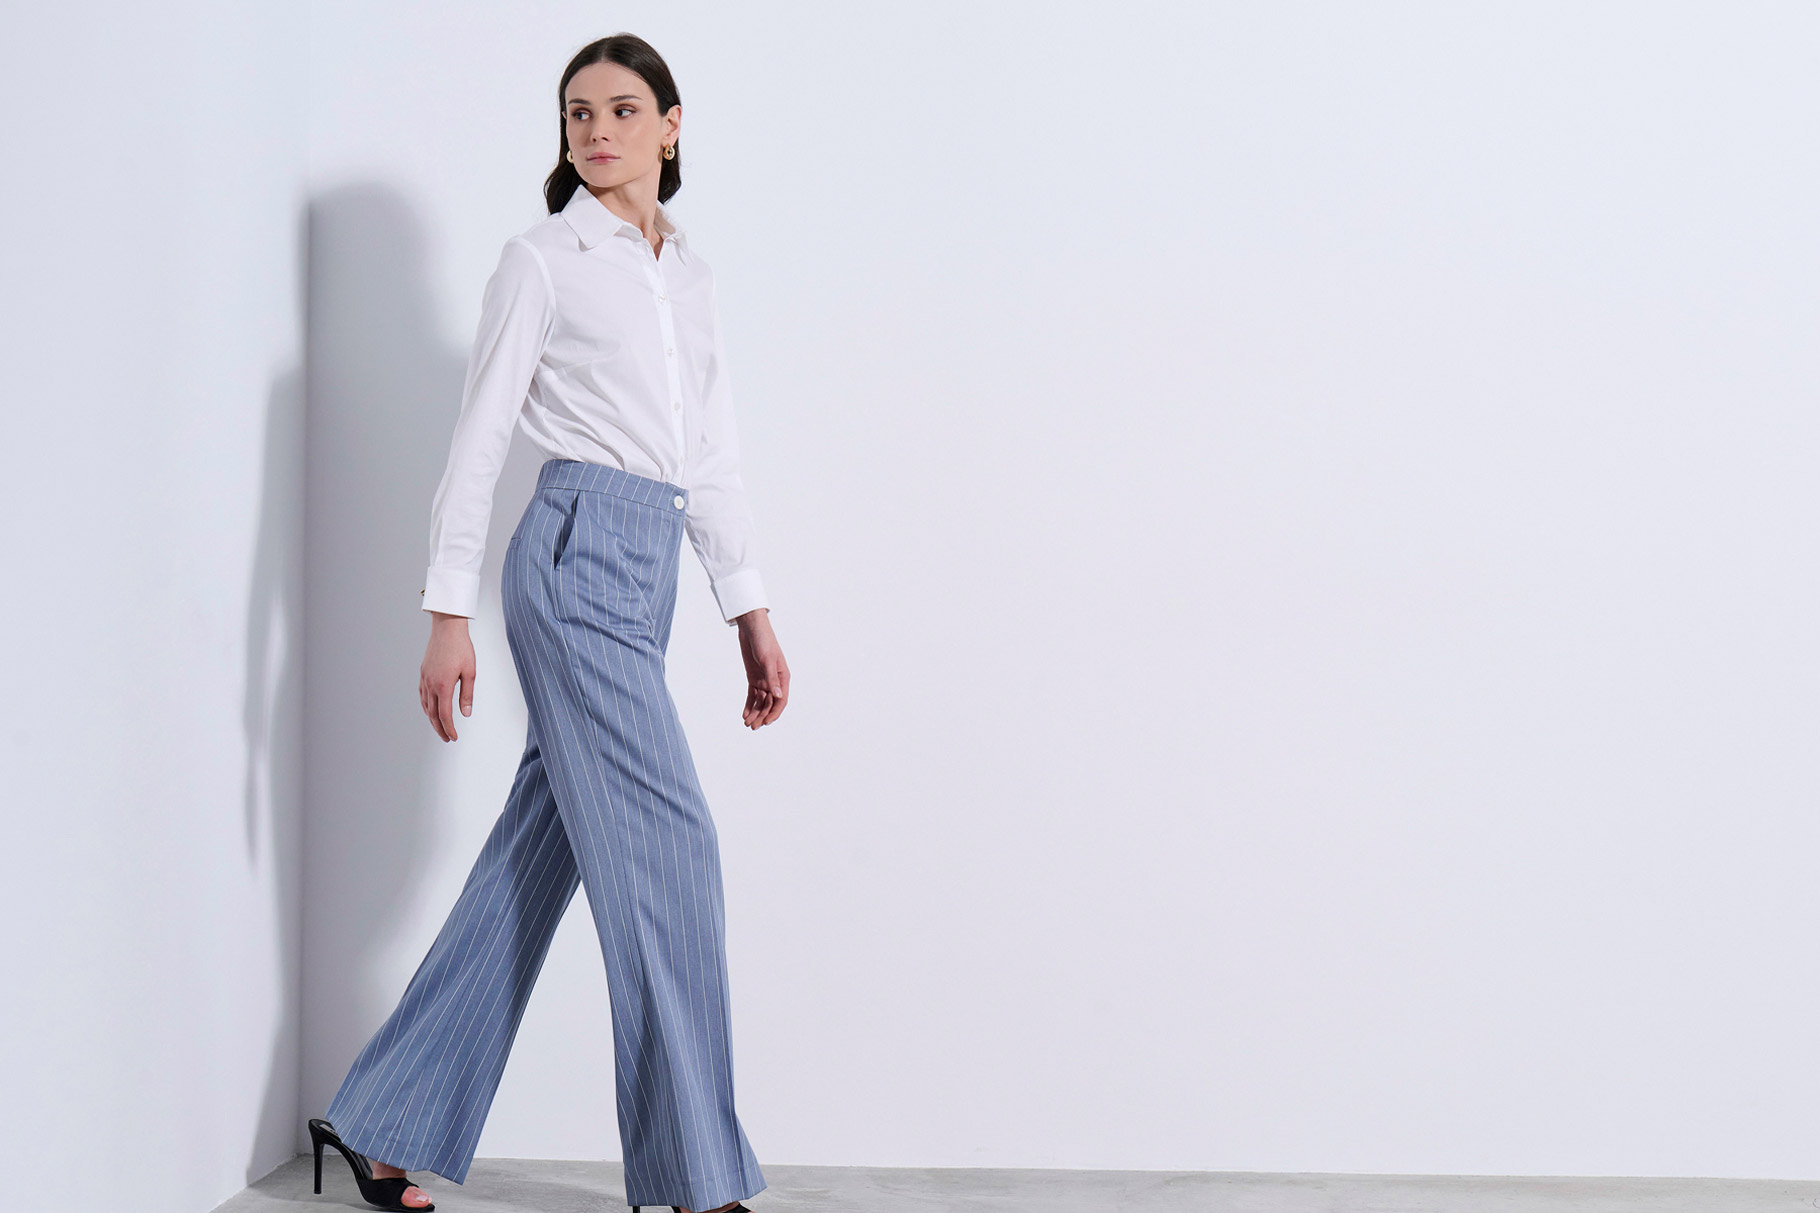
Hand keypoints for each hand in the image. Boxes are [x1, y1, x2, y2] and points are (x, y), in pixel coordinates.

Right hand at [421, 612, 476, 740]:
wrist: (447, 629)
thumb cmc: (461, 648)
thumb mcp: (470, 672)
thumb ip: (467, 695)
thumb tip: (466, 713)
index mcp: (443, 686)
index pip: (445, 715)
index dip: (449, 729)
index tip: (454, 737)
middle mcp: (431, 684)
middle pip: (433, 714)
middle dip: (440, 728)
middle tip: (447, 738)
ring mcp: (425, 678)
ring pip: (425, 705)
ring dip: (432, 719)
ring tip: (440, 727)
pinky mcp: (423, 673)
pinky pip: (422, 695)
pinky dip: (426, 706)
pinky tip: (430, 709)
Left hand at [735, 608, 788, 728]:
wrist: (752, 629)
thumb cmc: (764, 641)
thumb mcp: (767, 660)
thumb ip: (772, 679)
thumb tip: (777, 696)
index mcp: (783, 677)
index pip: (781, 700)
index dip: (774, 713)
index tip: (766, 722)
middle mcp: (775, 681)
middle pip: (770, 703)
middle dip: (762, 716)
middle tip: (753, 727)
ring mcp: (764, 680)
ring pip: (760, 701)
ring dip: (755, 712)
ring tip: (747, 723)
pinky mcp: (754, 677)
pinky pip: (752, 695)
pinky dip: (749, 704)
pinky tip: (745, 714)